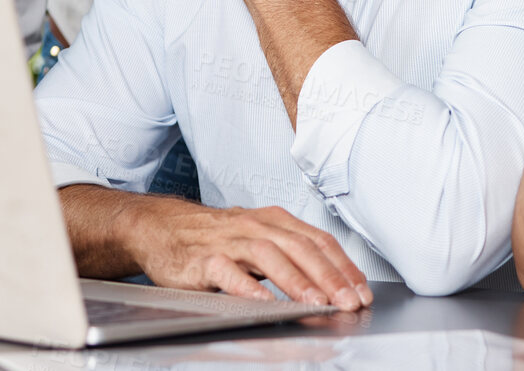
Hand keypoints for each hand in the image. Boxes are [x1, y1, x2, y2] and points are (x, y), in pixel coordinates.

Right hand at [125, 199, 372, 310]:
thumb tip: (330, 286)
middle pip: (300, 247)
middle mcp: (255, 226)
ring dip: (295, 280)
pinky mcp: (203, 259)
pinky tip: (262, 302)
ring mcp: (229, 240)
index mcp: (274, 220)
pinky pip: (227, 271)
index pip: (318, 241)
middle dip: (329, 277)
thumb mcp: (257, 238)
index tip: (362, 292)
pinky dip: (246, 286)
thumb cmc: (215, 237)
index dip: (343, 267)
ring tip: (315, 302)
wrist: (162, 227)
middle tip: (349, 303)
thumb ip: (289, 257)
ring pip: (268, 255)